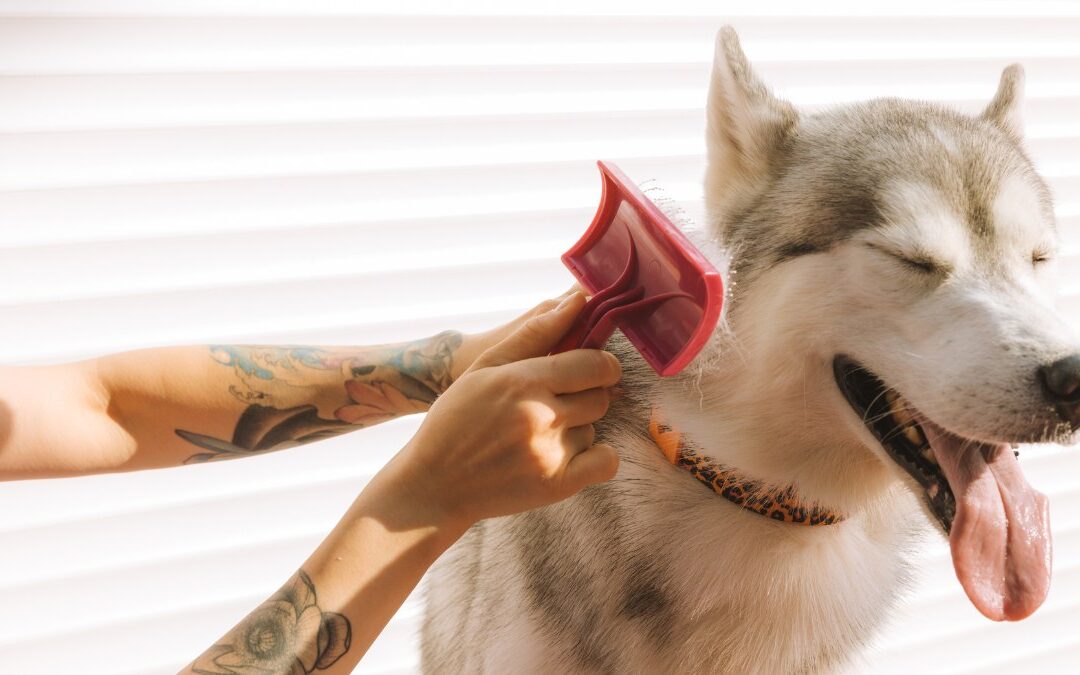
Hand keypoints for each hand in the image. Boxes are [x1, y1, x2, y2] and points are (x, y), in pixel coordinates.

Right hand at [382, 292, 620, 534]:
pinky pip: (605, 463)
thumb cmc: (456, 419)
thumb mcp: (484, 367)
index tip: (592, 369)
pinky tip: (568, 456)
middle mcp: (540, 416)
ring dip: (577, 428)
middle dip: (586, 396)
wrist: (433, 484)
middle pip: (600, 396)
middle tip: (558, 403)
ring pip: (594, 428)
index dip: (602, 364)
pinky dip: (596, 458)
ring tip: (540, 434)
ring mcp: (549, 453)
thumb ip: (534, 333)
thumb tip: (577, 301)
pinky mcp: (555, 486)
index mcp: (522, 381)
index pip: (594, 364)